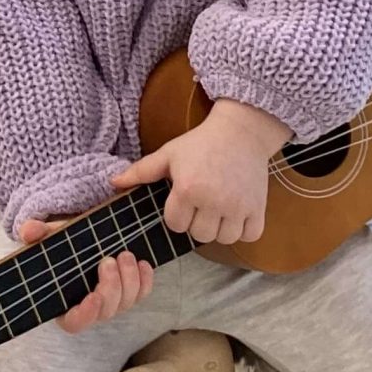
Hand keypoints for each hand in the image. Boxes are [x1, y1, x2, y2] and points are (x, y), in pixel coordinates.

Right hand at [16, 214, 154, 334]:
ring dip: (130, 281)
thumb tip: (29, 231)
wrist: (84, 237)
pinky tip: (143, 263)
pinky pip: (142, 294)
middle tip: (109, 260)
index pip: (75, 323)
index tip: (93, 296)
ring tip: (125, 255)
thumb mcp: (47, 236)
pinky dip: (145, 281)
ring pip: (126, 304)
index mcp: (64, 303)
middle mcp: (91, 308)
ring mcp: (112, 302)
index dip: (86, 315)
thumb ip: (36, 234)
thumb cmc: (62, 244)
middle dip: (111, 287)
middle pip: (106, 312)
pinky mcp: (130, 292)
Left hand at [109, 98, 290, 245]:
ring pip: (224, 239)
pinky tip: (236, 213)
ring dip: (220, 228)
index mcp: (188, 189)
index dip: (176, 214)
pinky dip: (243, 229)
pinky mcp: (258, 208)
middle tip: (201, 203)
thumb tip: (112, 182)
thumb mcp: (168, 153)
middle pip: (199, 235)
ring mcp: (238, 206)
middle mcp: (213, 201)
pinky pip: (249, 236)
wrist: (241, 133)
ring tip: (218, 209)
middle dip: (197, 222)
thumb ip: (141, 171)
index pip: (175, 224)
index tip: (183, 199)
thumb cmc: (200, 143)